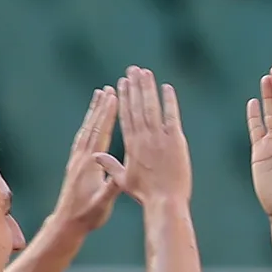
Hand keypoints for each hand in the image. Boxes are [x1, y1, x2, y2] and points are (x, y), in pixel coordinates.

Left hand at [52, 85, 120, 232]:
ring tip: (99, 97)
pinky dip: (89, 125)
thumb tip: (121, 177)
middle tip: (108, 89)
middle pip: (92, 126)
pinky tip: (92, 120)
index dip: (107, 115)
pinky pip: (82, 138)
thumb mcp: (103, 204)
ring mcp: (76, 160)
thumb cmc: (87, 215)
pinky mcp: (74, 164)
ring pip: (86, 130)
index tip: (114, 97)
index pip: (101, 134)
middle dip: (100, 107)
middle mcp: (81, 158)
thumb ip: (111, 189)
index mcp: (90, 165)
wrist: (67, 223)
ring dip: (94, 112)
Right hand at [111, 67, 191, 208]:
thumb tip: (95, 156)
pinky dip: (169, 101)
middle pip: (137, 106)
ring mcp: (160, 137)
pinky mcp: (175, 141)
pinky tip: (166, 88)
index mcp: (131, 145)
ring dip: (148, 88)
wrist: (165, 202)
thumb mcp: (123, 181)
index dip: (123, 98)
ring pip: (152, 107)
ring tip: (145, 72)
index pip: (125, 116)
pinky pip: (171, 116)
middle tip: (132, 69)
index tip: (121, 83)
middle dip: (134, 86)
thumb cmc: (145, 195)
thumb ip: (111, 165)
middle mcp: (143, 137)